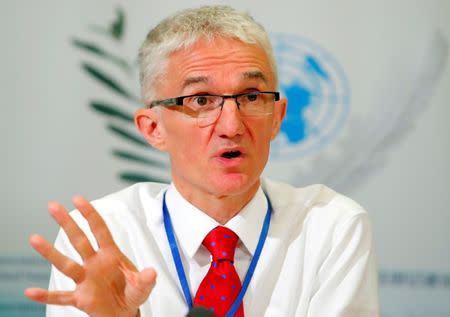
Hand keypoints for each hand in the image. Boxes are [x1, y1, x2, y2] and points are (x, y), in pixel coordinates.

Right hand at [24, 196, 156, 316]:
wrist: (124, 314)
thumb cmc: (133, 293)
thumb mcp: (142, 286)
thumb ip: (145, 280)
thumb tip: (152, 273)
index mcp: (111, 255)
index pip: (100, 230)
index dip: (90, 214)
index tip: (78, 199)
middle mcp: (95, 264)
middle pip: (79, 240)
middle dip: (67, 223)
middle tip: (53, 206)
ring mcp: (86, 280)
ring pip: (66, 264)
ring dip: (51, 252)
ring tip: (34, 239)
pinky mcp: (80, 298)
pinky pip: (60, 297)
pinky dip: (46, 296)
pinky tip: (30, 292)